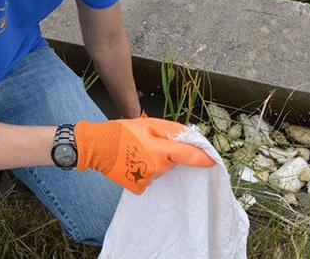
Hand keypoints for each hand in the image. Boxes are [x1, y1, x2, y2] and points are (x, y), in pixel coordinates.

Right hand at [74, 117, 213, 193]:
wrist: (96, 147)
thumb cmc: (121, 132)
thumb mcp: (148, 123)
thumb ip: (171, 130)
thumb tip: (188, 136)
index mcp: (162, 150)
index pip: (190, 156)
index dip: (204, 158)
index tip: (214, 160)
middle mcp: (158, 168)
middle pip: (173, 161)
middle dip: (168, 152)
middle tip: (150, 141)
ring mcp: (148, 179)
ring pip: (160, 169)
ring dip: (155, 160)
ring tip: (137, 150)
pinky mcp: (138, 186)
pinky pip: (148, 177)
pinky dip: (144, 170)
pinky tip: (132, 161)